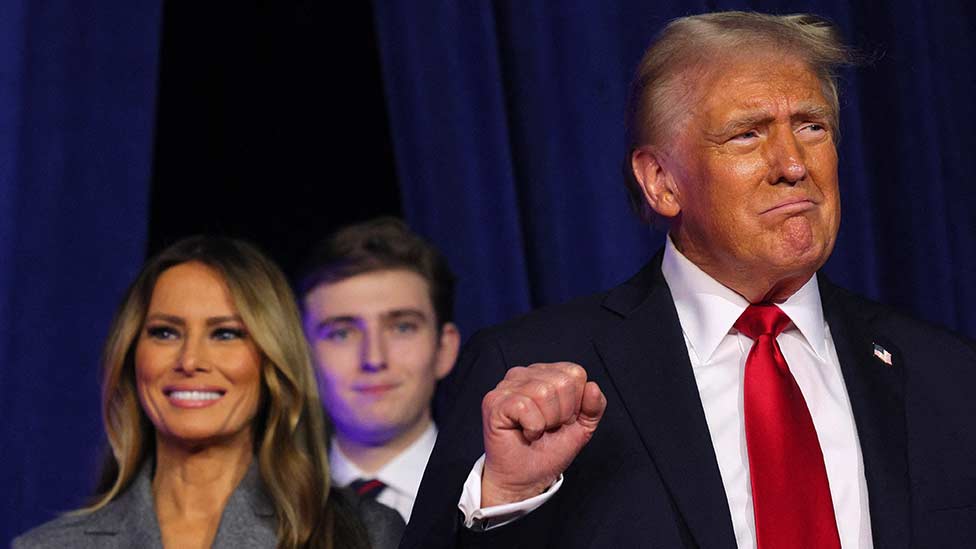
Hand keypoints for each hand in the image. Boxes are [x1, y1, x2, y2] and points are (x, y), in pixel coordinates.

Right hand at [480, 362, 605, 506]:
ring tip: (536, 430)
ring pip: (543, 392)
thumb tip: (593, 387)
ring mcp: (506, 386)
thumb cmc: (548, 451)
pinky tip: (524, 433)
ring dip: (546, 422)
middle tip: (548, 428)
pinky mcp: (494, 402)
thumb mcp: (582, 428)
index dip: (576, 403)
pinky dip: (532, 428)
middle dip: (562, 414)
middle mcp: (524, 374)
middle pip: (562, 382)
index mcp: (545, 374)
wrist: (525, 479)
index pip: (575, 373)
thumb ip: (594, 407)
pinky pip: (525, 407)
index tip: (562, 420)